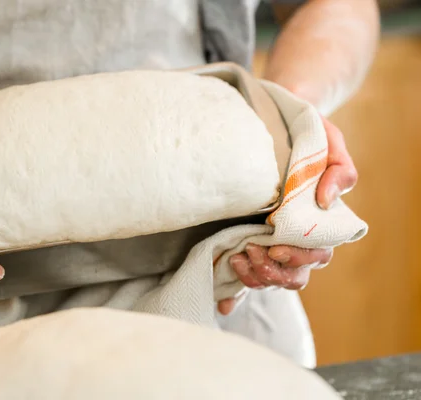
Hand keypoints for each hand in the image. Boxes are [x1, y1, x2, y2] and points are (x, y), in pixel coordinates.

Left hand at [217, 117, 356, 314]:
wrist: (275, 126)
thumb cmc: (306, 138)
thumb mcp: (329, 144)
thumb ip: (339, 171)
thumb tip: (326, 201)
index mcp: (316, 225)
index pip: (316, 256)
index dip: (299, 259)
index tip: (277, 248)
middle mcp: (293, 240)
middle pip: (293, 276)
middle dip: (272, 272)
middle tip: (251, 252)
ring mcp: (268, 245)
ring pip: (268, 280)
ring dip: (253, 278)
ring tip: (234, 258)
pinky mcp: (244, 243)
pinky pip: (242, 279)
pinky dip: (234, 296)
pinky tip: (223, 303)